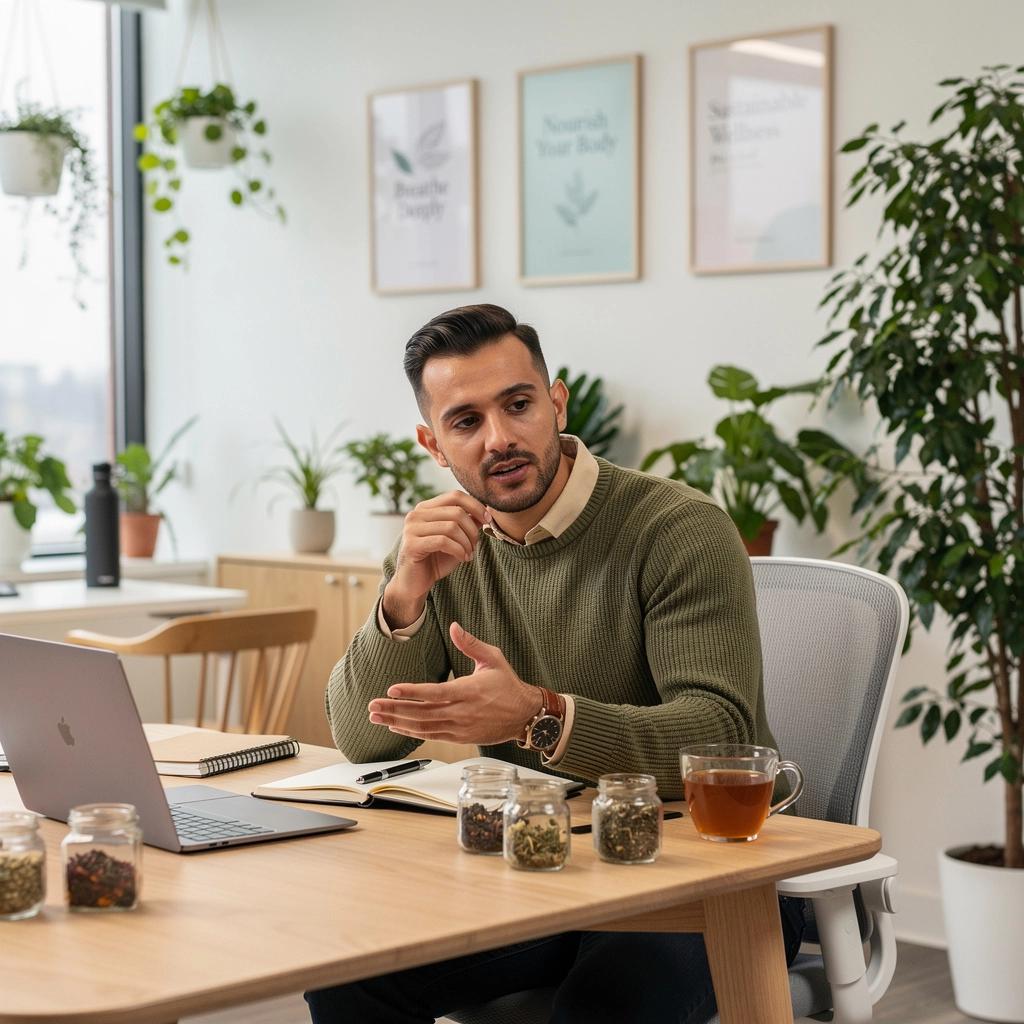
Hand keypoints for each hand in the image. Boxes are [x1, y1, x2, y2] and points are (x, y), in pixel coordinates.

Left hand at [367, 622, 542, 744]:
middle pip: (422, 713)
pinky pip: (431, 736)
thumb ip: (470, 643)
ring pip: (423, 727)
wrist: (525, 715)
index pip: (435, 693)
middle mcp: (462, 712)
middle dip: (395, 709)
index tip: (392, 689)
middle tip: (372, 705)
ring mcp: (460, 727)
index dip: (412, 692)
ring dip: (397, 722)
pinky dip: (411, 732)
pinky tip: (395, 726)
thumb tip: (454, 626)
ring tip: (377, 716)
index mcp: (469, 691)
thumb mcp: (493, 659)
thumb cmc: (508, 685)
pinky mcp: (459, 737)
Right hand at [382, 492, 487, 628]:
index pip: (455, 496)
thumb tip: (486, 510)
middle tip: (475, 545)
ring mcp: (411, 529)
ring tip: (468, 554)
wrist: (414, 584)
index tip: (487, 520)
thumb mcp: (456, 539)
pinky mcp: (411, 545)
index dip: (475, 506)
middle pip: (456, 512)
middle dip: (472, 530)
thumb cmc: (436, 560)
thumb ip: (467, 523)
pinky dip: (458, 550)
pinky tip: (462, 558)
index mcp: (426, 508)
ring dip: (466, 543)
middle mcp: (416, 514)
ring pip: (451, 527)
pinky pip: (443, 541)